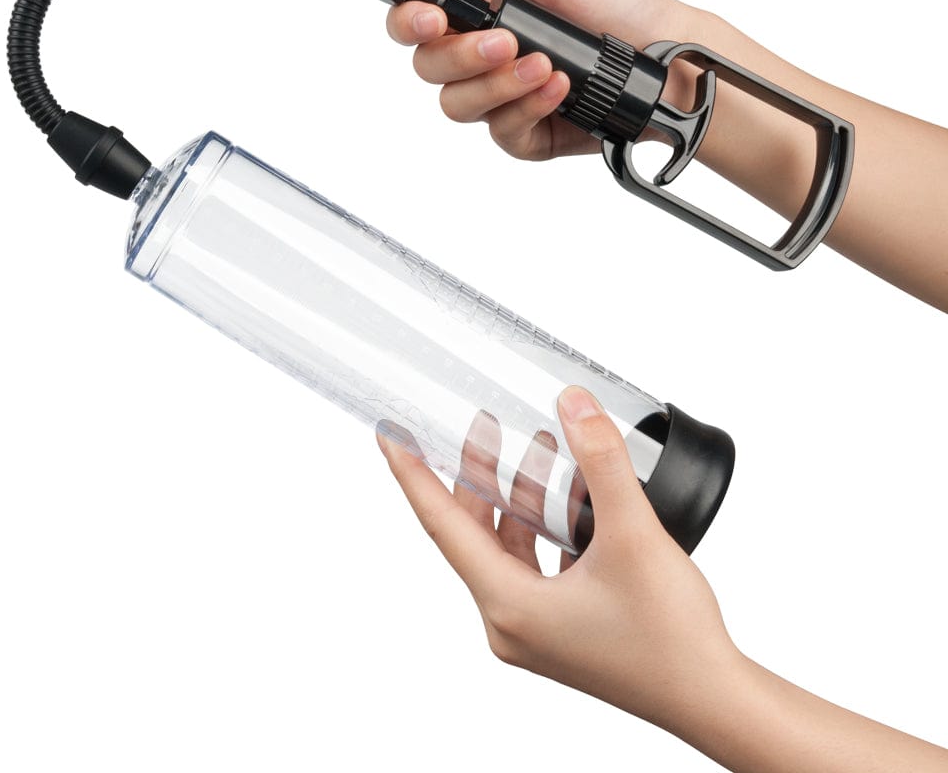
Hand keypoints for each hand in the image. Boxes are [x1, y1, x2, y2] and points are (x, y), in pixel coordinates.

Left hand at [375, 385, 740, 729]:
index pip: (442, 525)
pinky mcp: (559, 628)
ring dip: (520, 496)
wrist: (713, 698)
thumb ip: (602, 462)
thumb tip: (574, 405)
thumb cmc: (671, 639)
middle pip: (474, 531)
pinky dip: (545, 525)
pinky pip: (534, 563)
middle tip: (482, 423)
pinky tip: (574, 497)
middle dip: (478, 473)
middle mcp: (509, 621)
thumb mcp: (633, 534)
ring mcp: (533, 629)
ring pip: (507, 546)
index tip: (390, 435)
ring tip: (539, 448)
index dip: (413, 474)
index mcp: (508, 605)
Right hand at [385, 0, 687, 161]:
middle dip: (463, 57)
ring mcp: (501, 97)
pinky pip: (501, 132)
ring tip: (545, 66)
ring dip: (499, 85)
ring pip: (459, 106)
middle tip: (504, 43)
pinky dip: (529, 108)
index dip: (412, 23)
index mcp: (480, 8)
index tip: (432, 20)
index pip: (417, 21)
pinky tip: (560, 89)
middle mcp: (482, 56)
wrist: (664, 57)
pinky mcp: (524, 134)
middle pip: (430, 69)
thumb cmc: (617, 3)